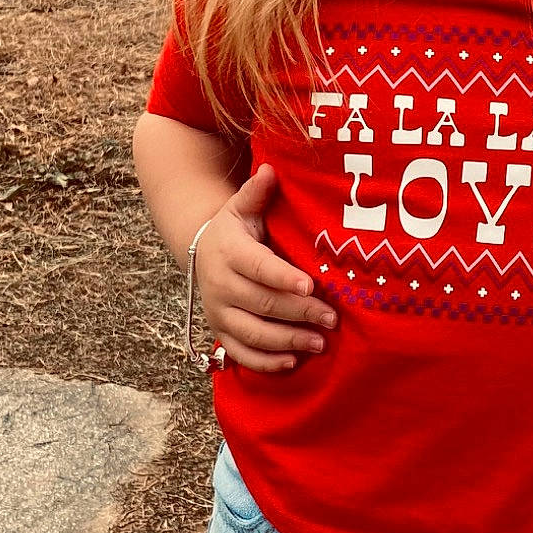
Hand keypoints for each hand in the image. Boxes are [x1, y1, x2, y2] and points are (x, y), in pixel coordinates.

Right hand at [196, 165, 337, 373]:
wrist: (201, 253)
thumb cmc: (235, 230)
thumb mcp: (241, 208)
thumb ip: (257, 192)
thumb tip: (272, 170)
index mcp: (230, 252)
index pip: (257, 268)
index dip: (282, 278)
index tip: (310, 286)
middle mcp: (220, 285)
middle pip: (261, 304)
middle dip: (298, 313)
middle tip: (331, 318)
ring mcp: (219, 312)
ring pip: (252, 333)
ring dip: (287, 341)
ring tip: (319, 343)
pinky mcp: (221, 332)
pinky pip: (240, 354)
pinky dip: (265, 363)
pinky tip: (292, 362)